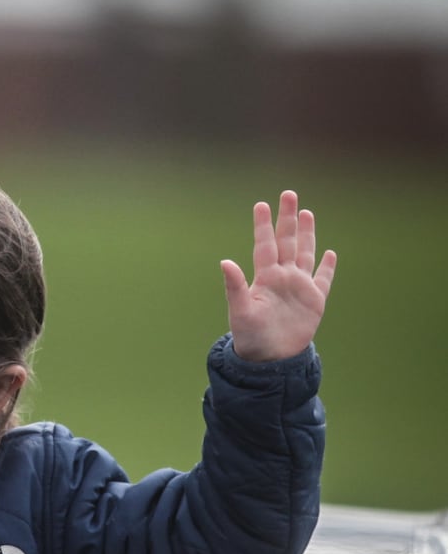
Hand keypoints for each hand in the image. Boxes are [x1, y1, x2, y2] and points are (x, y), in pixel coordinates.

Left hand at [221, 190, 336, 361]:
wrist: (270, 359)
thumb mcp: (240, 311)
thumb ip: (234, 286)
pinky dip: (327, 266)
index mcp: (265, 278)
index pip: (265, 245)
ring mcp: (299, 287)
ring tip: (307, 213)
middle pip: (287, 242)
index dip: (264, 225)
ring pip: (305, 254)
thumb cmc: (249, 336)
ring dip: (306, 234)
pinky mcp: (315, 301)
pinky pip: (323, 279)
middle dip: (288, 218)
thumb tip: (224, 261)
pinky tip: (329, 252)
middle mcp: (282, 277)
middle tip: (288, 194)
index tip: (261, 204)